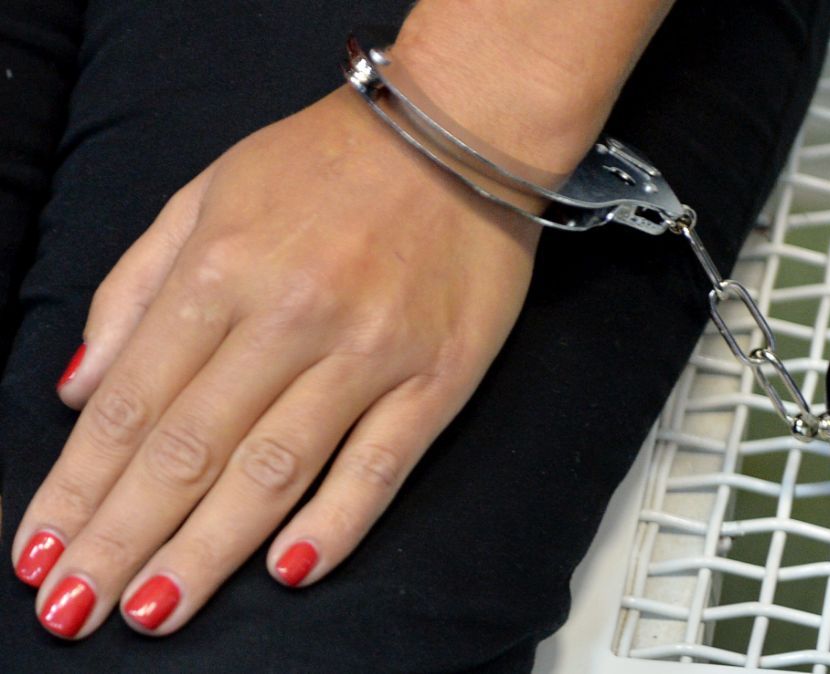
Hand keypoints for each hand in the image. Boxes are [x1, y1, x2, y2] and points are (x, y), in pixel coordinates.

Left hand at [10, 85, 542, 637]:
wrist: (458, 130)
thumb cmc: (326, 162)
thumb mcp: (207, 194)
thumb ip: (137, 286)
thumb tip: (83, 387)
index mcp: (222, 268)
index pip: (134, 403)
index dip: (80, 486)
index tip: (40, 552)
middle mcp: (290, 317)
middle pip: (190, 451)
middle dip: (122, 539)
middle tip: (74, 611)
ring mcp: (370, 352)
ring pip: (274, 471)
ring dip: (206, 552)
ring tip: (153, 612)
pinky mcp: (439, 377)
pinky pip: (381, 464)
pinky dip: (335, 524)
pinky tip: (288, 573)